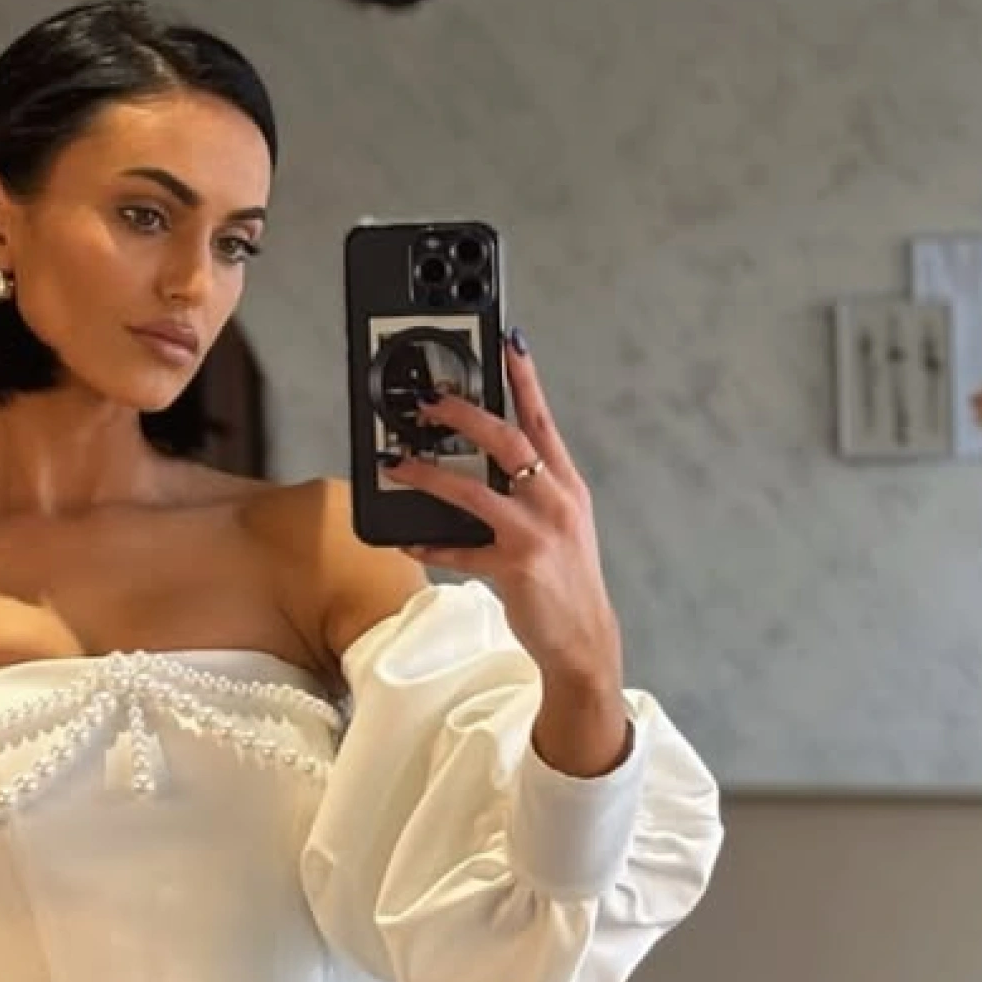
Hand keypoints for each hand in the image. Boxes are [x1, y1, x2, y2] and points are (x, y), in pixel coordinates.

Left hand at [380, 335, 631, 770]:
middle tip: (429, 401)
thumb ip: (526, 489)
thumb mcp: (558, 524)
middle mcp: (556, 501)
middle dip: (464, 415)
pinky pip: (460, 550)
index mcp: (566, 485)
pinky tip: (407, 536)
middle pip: (507, 441)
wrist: (584, 640)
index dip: (525, 379)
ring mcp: (537, 534)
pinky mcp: (516, 567)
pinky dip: (431, 542)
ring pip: (474, 491)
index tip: (509, 341)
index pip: (543, 420)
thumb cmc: (564, 579)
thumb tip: (477, 463)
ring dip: (429, 475)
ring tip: (396, 463)